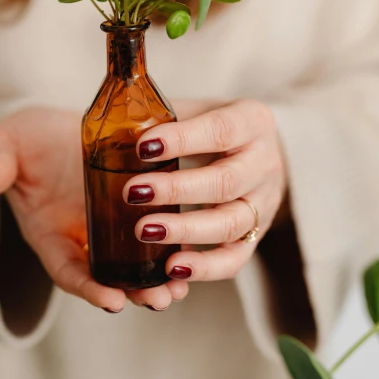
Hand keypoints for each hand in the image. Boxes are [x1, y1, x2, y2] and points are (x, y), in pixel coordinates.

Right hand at [0, 108, 189, 312]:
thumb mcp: (4, 144)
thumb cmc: (24, 140)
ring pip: (133, 261)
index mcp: (48, 231)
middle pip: (107, 275)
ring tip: (179, 287)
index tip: (113, 300)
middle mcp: (81, 237)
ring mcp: (107, 226)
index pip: (67, 268)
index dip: (88, 287)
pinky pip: (152, 232)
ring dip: (157, 277)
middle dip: (134, 291)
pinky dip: (169, 246)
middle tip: (160, 299)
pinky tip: (191, 251)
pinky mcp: (132, 208)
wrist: (52, 126)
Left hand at [123, 99, 287, 282]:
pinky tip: (171, 268)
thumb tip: (112, 124)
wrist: (250, 149)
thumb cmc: (210, 126)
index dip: (182, 140)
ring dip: (185, 230)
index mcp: (252, 122)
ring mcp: (264, 203)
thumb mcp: (194, 110)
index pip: (220, 130)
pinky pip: (234, 259)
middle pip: (225, 181)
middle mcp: (266, 164)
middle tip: (132, 192)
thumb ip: (164, 116)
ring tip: (144, 230)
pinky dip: (204, 267)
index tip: (142, 147)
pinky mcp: (255, 236)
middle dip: (176, 190)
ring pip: (230, 223)